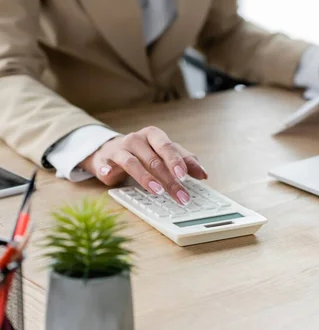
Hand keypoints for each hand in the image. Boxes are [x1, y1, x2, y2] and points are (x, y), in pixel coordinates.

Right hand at [80, 126, 206, 204]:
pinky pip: (105, 165)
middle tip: (180, 194)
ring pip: (132, 163)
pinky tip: (110, 175)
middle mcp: (136, 139)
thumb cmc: (143, 153)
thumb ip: (184, 161)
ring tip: (158, 191)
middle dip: (168, 178)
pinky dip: (107, 170)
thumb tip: (203, 174)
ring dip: (146, 178)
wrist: (110, 150)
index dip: (177, 162)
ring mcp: (119, 149)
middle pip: (154, 159)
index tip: (185, 176)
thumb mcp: (164, 154)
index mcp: (154, 135)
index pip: (168, 147)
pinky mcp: (104, 160)